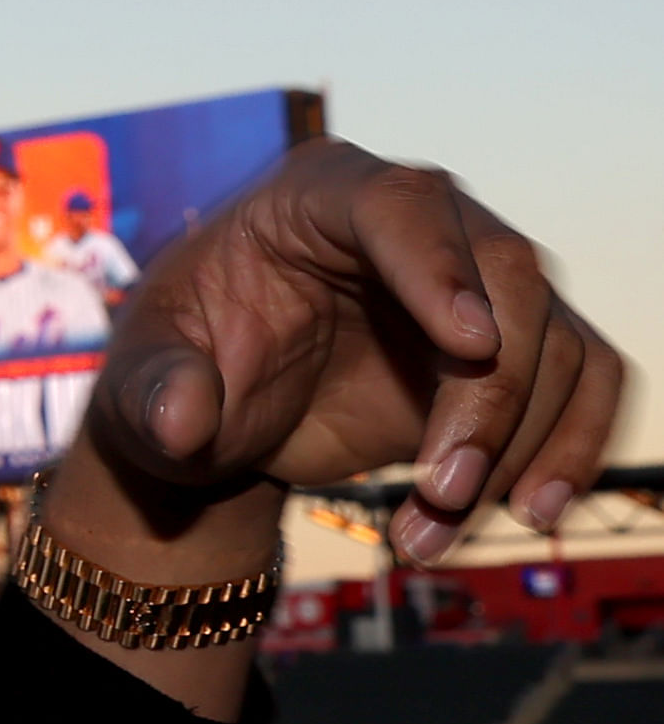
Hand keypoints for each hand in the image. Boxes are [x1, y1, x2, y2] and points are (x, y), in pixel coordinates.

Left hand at [83, 139, 625, 565]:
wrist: (216, 418)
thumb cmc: (175, 372)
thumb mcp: (137, 385)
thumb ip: (152, 395)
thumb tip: (182, 419)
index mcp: (318, 196)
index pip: (400, 204)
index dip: (439, 268)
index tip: (468, 345)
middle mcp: (417, 223)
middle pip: (504, 277)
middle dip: (488, 392)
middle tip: (443, 487)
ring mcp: (475, 284)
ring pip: (554, 340)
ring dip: (518, 443)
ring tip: (434, 527)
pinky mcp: (513, 347)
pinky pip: (585, 379)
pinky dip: (572, 446)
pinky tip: (530, 510)